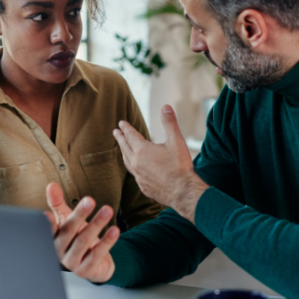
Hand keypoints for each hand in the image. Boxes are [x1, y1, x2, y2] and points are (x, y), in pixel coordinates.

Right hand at [44, 183, 119, 282]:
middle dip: (80, 215)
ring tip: (108, 210)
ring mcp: (72, 263)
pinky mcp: (86, 270)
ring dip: (97, 224)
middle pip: (69, 232)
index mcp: (52, 238)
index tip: (47, 214)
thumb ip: (58, 204)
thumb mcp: (67, 220)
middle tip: (90, 200)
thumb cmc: (76, 239)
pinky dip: (106, 242)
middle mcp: (59, 252)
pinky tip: (115, 230)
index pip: (49, 229)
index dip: (48, 223)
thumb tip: (51, 186)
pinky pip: (97, 254)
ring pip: (83, 241)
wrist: (94, 264)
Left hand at [113, 105, 208, 222]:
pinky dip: (132, 167)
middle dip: (120, 139)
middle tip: (115, 132)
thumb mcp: (176, 141)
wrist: (182, 192)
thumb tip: (165, 107)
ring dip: (123, 153)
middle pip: (124, 148)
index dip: (126, 128)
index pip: (130, 135)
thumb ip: (169, 123)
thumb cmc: (180, 167)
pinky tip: (135, 168)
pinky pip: (134, 174)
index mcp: (142, 150)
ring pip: (127, 162)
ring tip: (122, 149)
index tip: (121, 123)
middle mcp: (136, 163)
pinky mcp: (143, 186)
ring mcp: (138, 176)